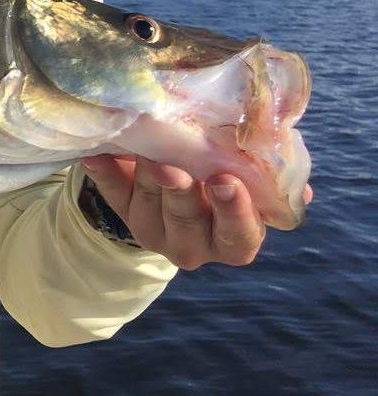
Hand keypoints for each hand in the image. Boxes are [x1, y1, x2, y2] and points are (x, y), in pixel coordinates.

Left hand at [80, 155, 313, 270]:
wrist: (177, 187)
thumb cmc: (226, 180)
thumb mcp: (249, 182)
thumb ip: (267, 180)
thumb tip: (299, 187)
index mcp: (233, 240)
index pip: (238, 236)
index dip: (233, 211)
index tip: (226, 180)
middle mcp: (192, 244)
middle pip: (186, 222)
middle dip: (181, 193)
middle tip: (176, 168)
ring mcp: (153, 231)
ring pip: (149, 206)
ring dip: (146, 177)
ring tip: (146, 150)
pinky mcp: (123, 213)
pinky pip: (111, 195)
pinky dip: (104, 174)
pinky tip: (96, 157)